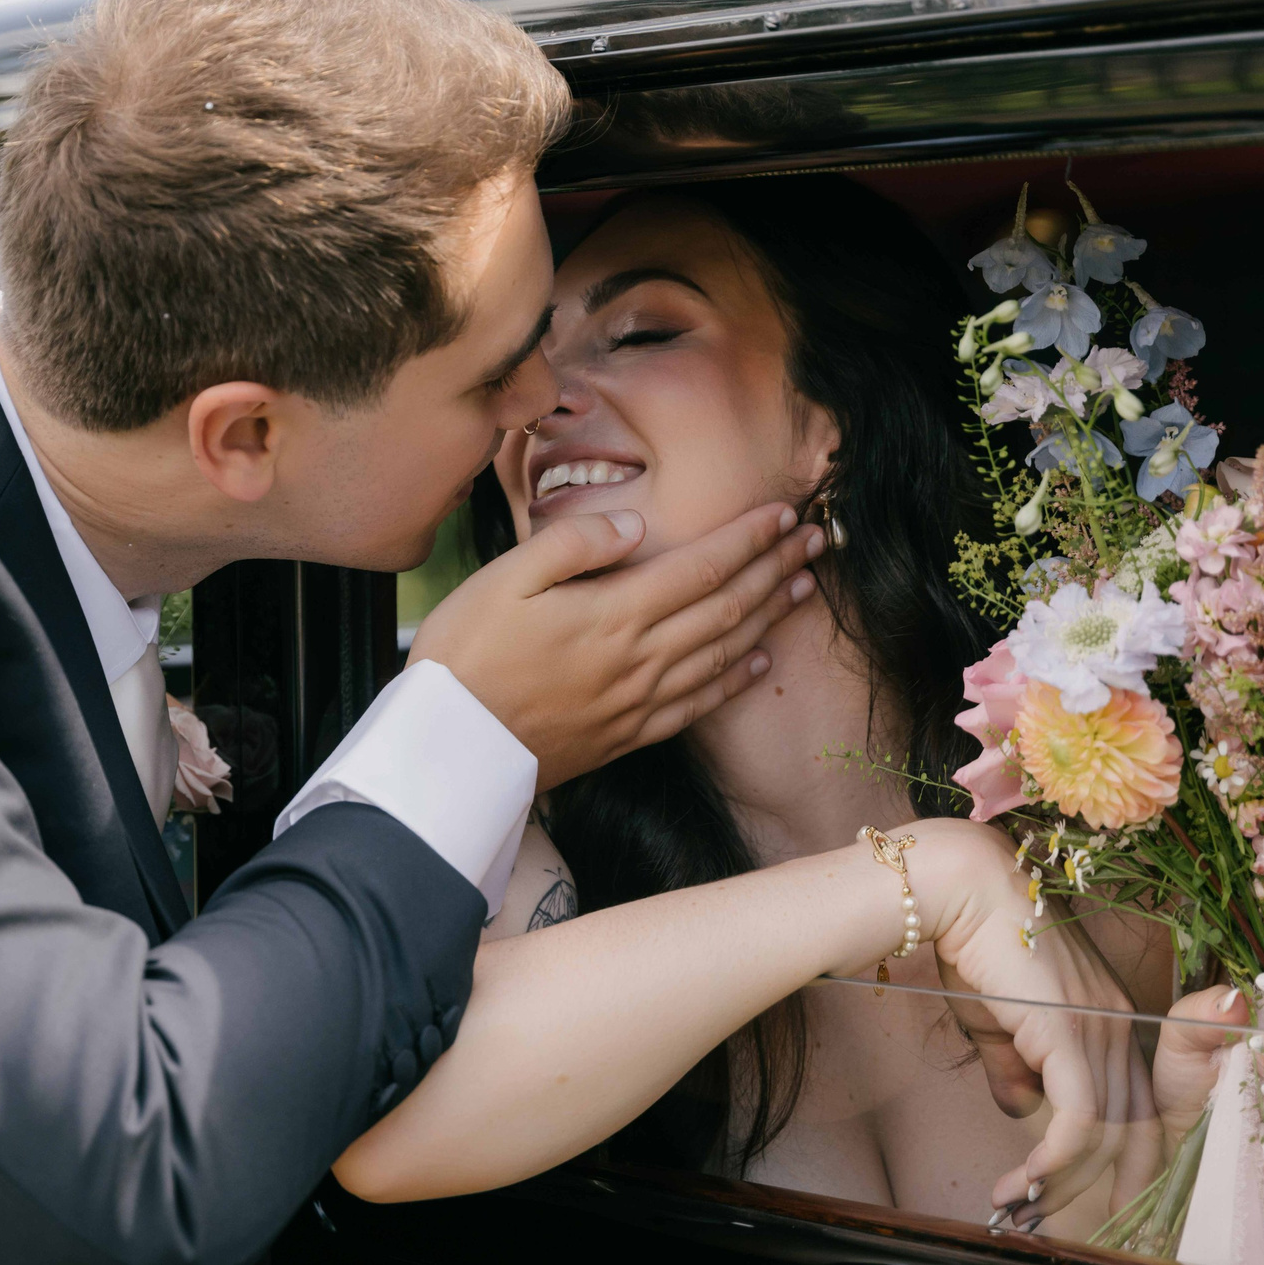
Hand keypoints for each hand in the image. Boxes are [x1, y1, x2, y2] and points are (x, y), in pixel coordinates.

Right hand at [409, 502, 820, 788]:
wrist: (449, 750)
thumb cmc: (465, 654)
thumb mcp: (504, 577)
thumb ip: (574, 544)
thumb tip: (633, 522)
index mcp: (614, 613)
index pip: (702, 567)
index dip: (748, 539)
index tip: (783, 513)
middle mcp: (639, 658)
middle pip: (727, 607)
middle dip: (775, 569)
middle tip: (814, 540)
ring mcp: (637, 702)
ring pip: (723, 653)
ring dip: (769, 617)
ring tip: (802, 588)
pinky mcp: (626, 735)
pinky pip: (698, 705)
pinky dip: (736, 680)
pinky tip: (759, 663)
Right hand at [896, 821, 1160, 1231]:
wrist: (959, 889)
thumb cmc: (973, 941)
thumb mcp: (995, 1017)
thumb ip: (1013, 1064)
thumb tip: (1019, 1109)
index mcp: (1108, 1015)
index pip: (1132, 1102)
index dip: (1118, 1156)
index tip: (1089, 1196)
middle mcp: (1116, 1024)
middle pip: (1131, 1127)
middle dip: (1102, 1185)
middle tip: (1062, 1224)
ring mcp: (1098, 1030)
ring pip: (1105, 1133)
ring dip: (1063, 1181)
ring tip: (1021, 1208)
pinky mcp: (1069, 1037)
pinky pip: (1078, 1121)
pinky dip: (1054, 1161)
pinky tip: (1024, 1183)